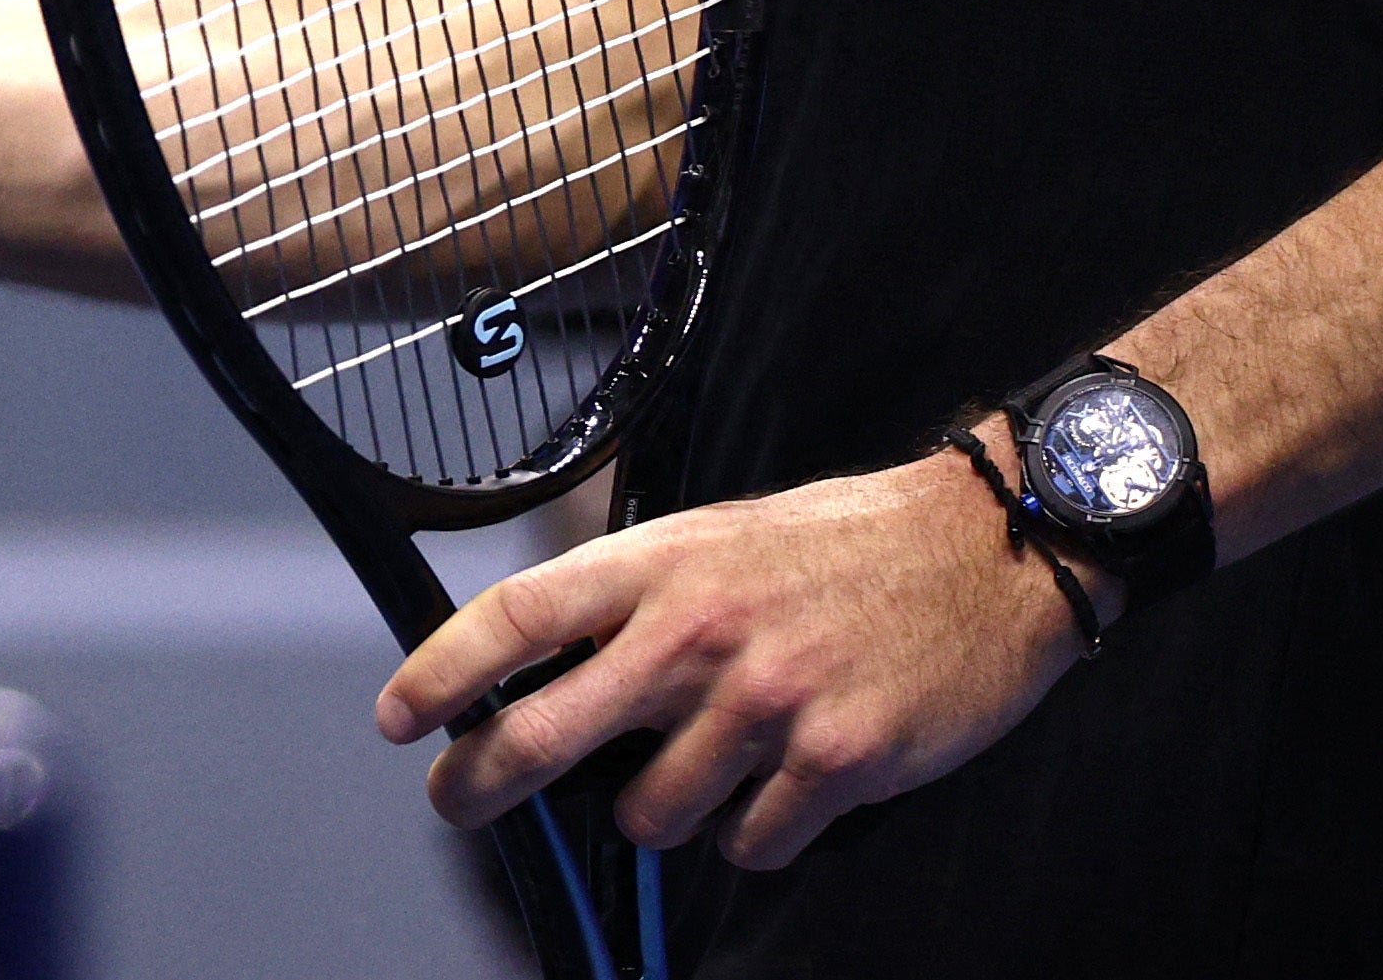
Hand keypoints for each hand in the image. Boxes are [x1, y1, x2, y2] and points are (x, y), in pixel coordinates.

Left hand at [380, 452, 1088, 869]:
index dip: (442, 672)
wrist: (984, 548)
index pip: (517, 617)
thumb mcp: (719, 540)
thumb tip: (552, 670)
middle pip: (545, 733)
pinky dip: (756, 830)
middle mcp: (697, 633)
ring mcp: (765, 703)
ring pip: (650, 815)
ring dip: (663, 810)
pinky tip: (786, 784)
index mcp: (661, 563)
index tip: (397, 717)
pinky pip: (750, 843)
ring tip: (709, 766)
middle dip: (483, 782)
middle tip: (458, 800)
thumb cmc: (842, 546)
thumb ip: (638, 602)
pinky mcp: (835, 763)